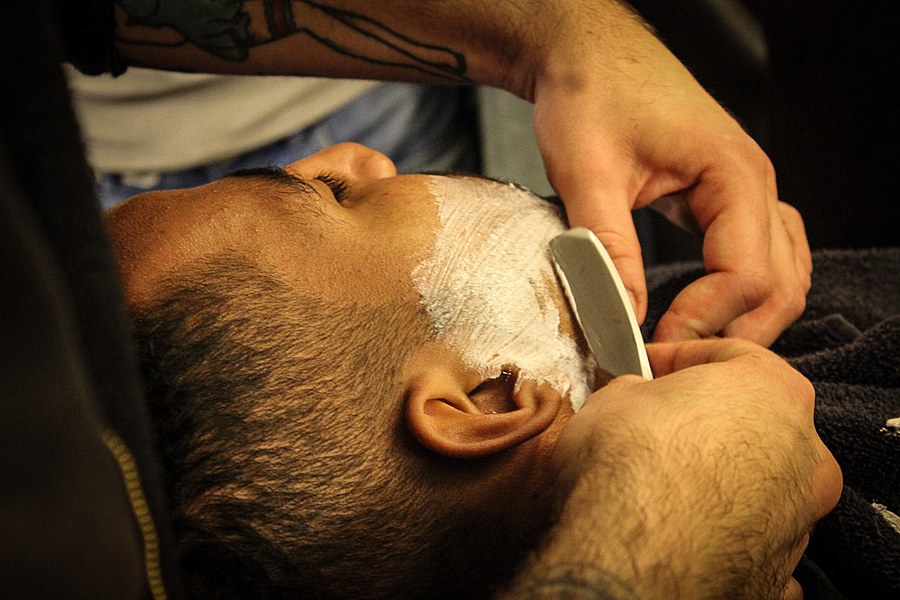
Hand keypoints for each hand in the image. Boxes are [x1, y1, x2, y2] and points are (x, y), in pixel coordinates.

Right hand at [513, 339, 840, 598]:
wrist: (632, 552)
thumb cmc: (629, 458)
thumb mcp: (616, 395)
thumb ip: (641, 391)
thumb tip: (639, 398)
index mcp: (774, 390)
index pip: (730, 355)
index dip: (679, 358)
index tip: (646, 368)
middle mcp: (804, 452)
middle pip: (755, 421)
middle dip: (709, 421)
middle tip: (659, 424)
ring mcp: (799, 515)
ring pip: (759, 482)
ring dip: (719, 477)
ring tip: (664, 484)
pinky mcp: (780, 568)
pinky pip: (751, 538)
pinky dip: (724, 532)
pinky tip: (686, 532)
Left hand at [527, 2, 810, 345]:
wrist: (588, 55)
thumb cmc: (589, 96)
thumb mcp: (587, 174)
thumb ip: (607, 251)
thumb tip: (622, 325)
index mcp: (733, 174)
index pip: (746, 275)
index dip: (701, 323)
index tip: (650, 351)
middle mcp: (757, 184)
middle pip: (782, 285)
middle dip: (733, 335)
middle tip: (672, 365)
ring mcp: (750, 191)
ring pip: (783, 275)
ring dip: (745, 320)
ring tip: (688, 348)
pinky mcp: (729, 197)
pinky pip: (763, 256)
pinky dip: (742, 293)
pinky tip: (704, 312)